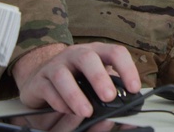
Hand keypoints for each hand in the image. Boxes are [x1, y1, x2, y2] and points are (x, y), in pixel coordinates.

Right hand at [12, 43, 140, 116]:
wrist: (42, 79)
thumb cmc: (76, 83)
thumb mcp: (96, 88)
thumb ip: (109, 103)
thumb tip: (121, 120)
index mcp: (97, 53)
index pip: (116, 53)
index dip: (127, 68)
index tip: (134, 88)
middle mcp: (76, 54)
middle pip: (88, 58)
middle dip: (100, 78)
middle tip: (109, 97)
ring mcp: (56, 65)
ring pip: (63, 75)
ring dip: (75, 94)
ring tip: (87, 112)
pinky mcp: (39, 81)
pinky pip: (48, 89)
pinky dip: (59, 102)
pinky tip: (68, 111)